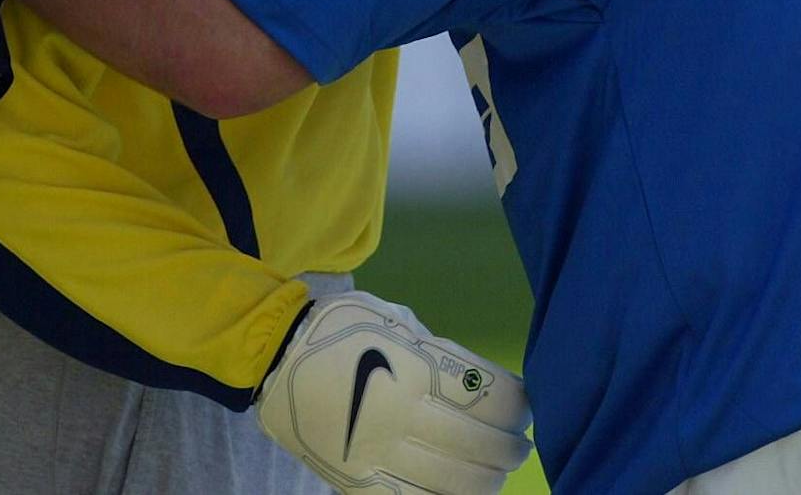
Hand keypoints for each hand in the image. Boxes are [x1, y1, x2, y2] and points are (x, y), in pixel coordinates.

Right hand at [258, 291, 531, 494]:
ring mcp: (376, 453)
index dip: (519, 408)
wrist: (274, 357)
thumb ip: (436, 352)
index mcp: (415, 368)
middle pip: (478, 444)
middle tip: (519, 447)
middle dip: (509, 449)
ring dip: (485, 482)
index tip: (526, 410)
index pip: (490, 397)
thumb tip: (477, 383)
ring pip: (451, 483)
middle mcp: (400, 415)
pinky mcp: (354, 481)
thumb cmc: (342, 329)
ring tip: (495, 475)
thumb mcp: (396, 321)